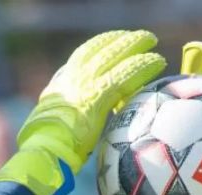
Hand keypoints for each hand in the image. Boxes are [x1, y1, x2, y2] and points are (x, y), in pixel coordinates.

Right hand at [0, 30, 165, 194]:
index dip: (101, 45)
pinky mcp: (98, 96)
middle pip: (100, 49)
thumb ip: (69, 111)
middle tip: (141, 38)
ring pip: (114, 56)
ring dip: (135, 46)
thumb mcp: (54, 121)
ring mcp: (84, 85)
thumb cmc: (48, 145)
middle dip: (121, 40)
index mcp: (61, 83)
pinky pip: (125, 75)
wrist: (44, 149)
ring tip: (152, 43)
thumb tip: (79, 117)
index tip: (114, 40)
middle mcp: (72, 78)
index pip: (83, 55)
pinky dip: (142, 67)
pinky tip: (157, 62)